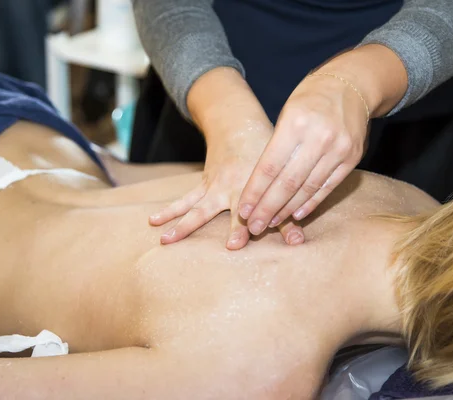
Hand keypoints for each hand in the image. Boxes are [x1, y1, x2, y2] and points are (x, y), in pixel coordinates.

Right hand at [149, 120, 305, 248]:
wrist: (239, 126)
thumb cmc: (265, 153)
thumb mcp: (279, 178)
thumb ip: (288, 213)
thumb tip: (299, 242)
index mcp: (248, 186)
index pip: (247, 212)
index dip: (242, 228)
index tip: (235, 244)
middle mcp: (228, 188)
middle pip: (214, 212)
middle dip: (208, 229)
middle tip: (208, 247)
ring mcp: (212, 187)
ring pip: (193, 208)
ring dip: (179, 224)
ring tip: (164, 240)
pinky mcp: (203, 186)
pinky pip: (184, 200)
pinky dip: (169, 210)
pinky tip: (153, 221)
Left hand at [238, 73, 369, 235]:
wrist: (351, 84)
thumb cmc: (310, 99)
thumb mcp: (287, 112)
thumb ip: (276, 146)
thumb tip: (258, 186)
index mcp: (296, 123)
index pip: (269, 166)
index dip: (255, 192)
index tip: (243, 210)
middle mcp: (319, 137)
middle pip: (287, 183)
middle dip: (267, 208)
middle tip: (253, 227)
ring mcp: (339, 149)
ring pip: (307, 189)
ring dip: (286, 211)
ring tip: (270, 224)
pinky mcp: (352, 158)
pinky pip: (327, 187)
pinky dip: (310, 203)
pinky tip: (295, 215)